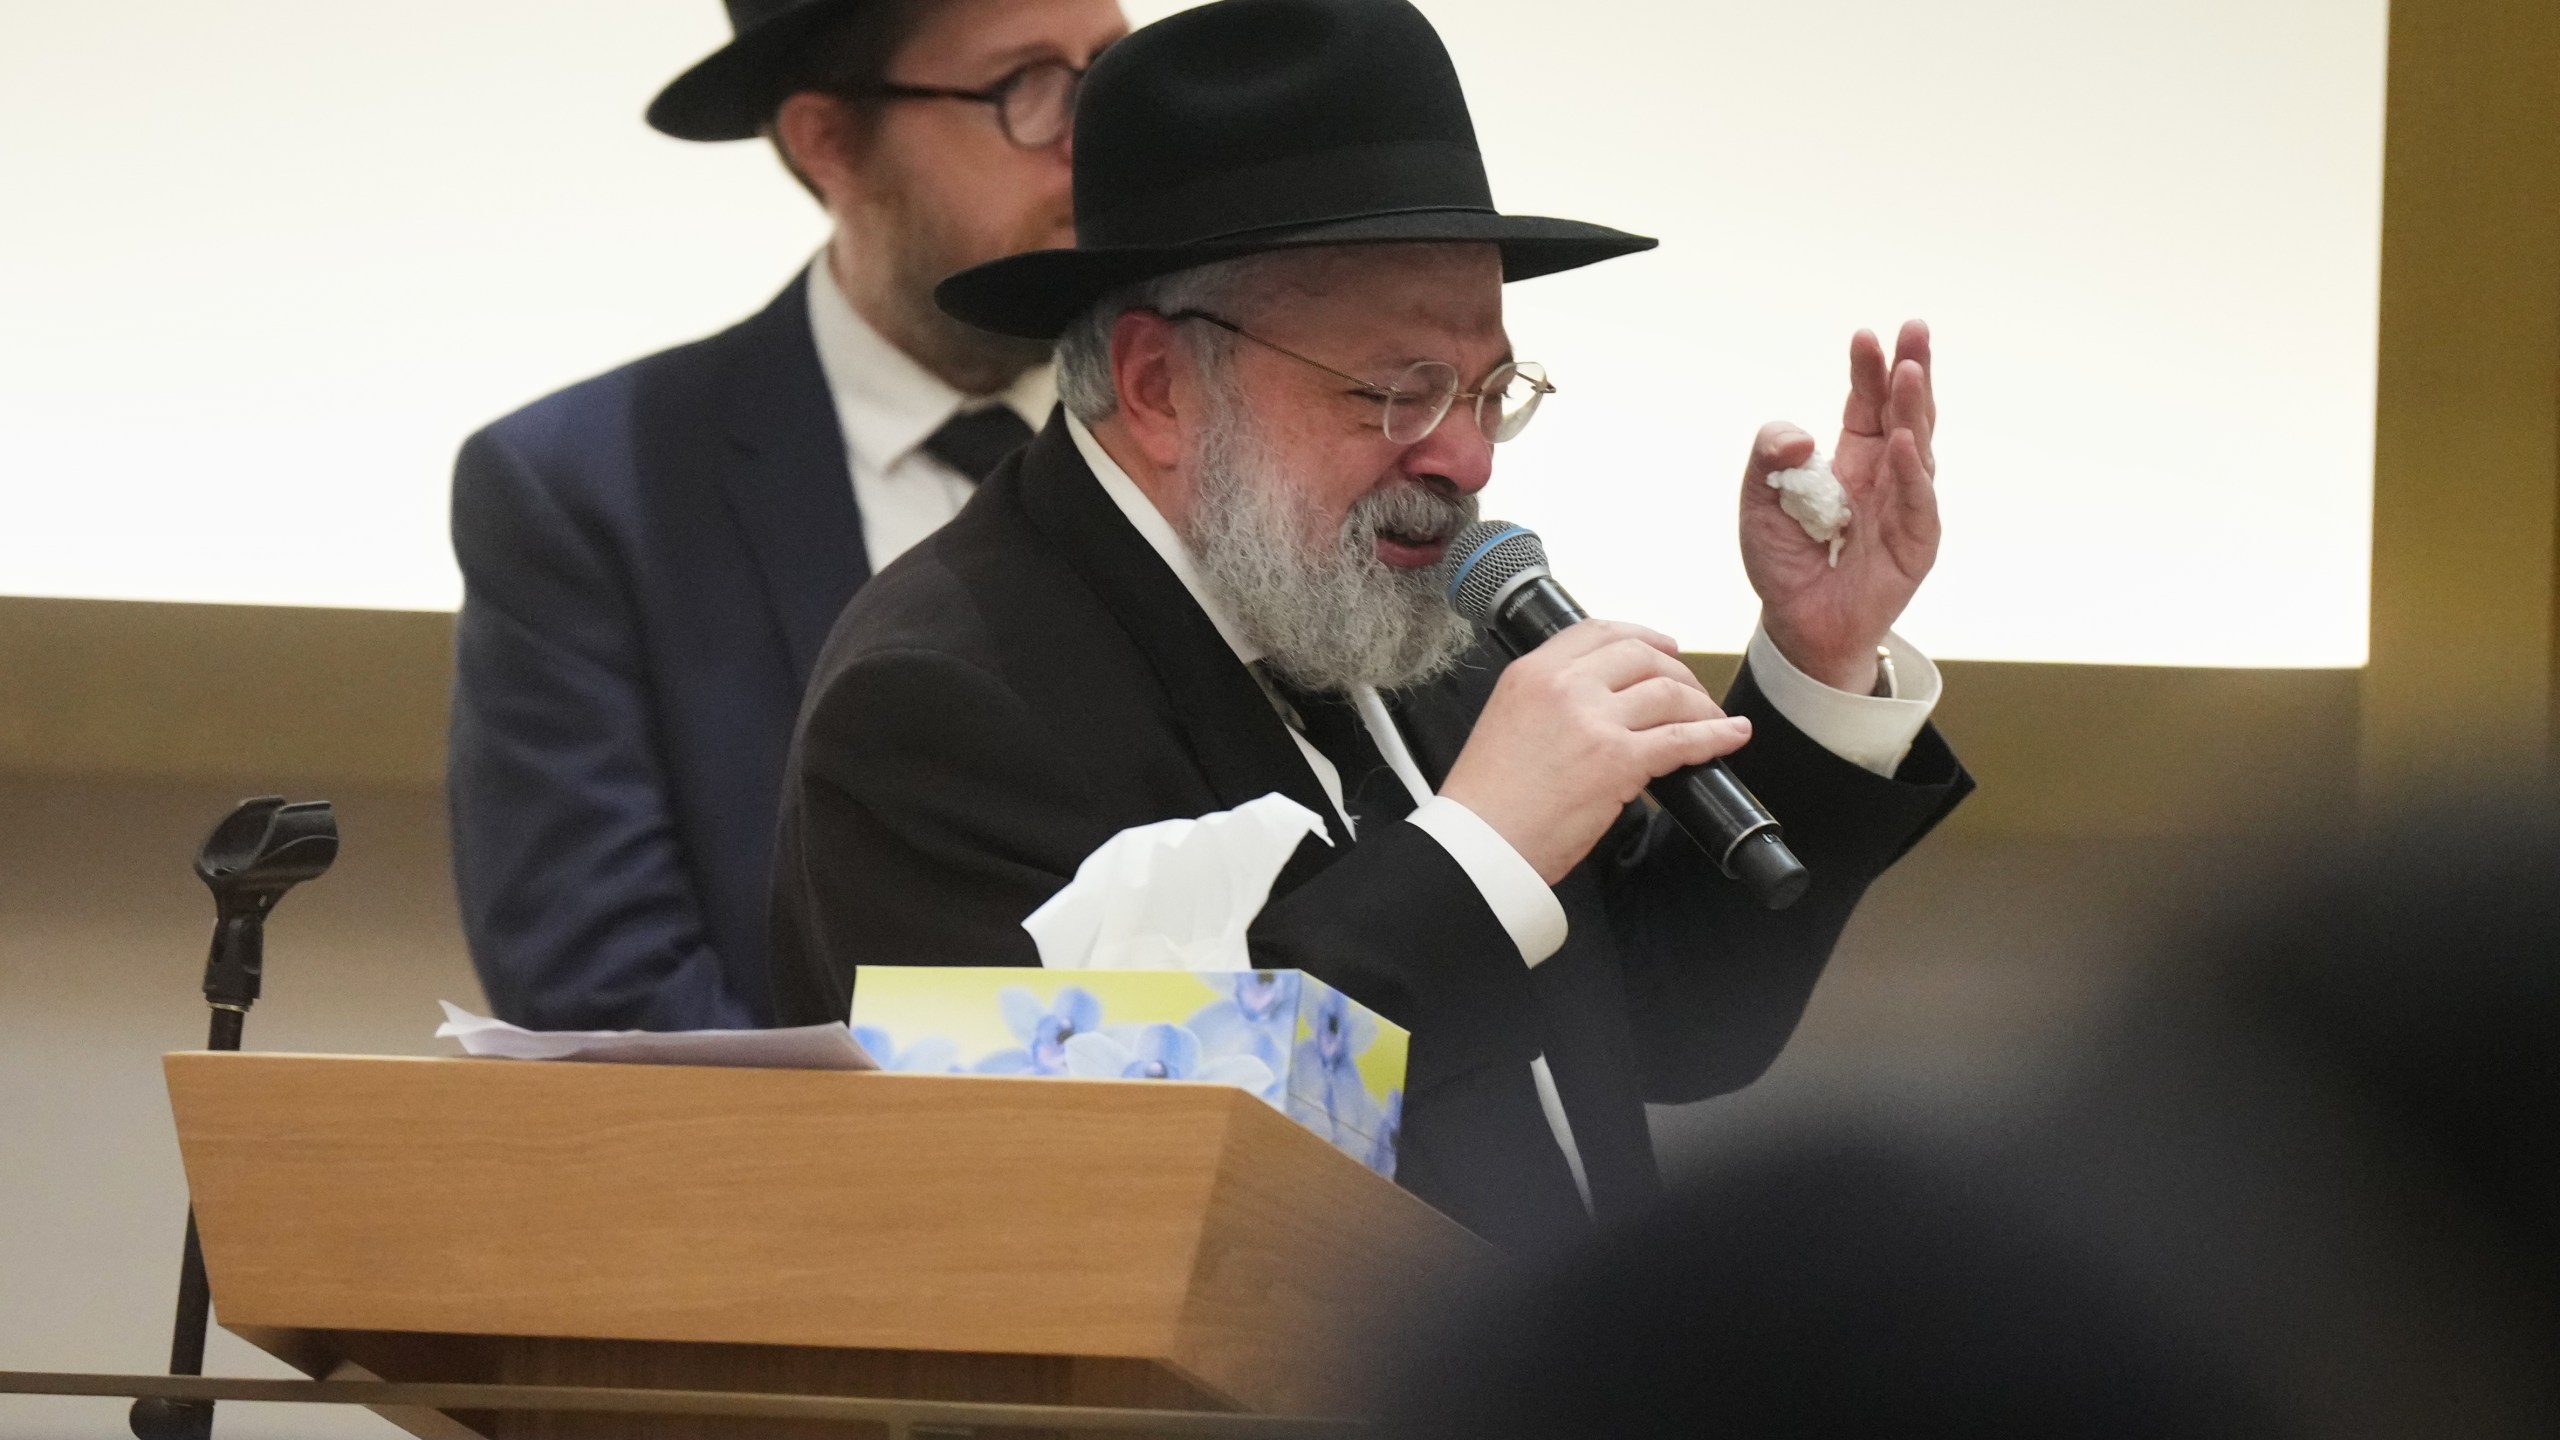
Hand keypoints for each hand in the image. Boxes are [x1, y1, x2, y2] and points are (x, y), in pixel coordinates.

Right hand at [1441, 620, 1752, 884]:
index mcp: (1532, 672)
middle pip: (1642, 656)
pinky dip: (1716, 736)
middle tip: (1691, 691)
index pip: (1598, 632)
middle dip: (1678, 672)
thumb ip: (1548, 699)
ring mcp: (1594, 721)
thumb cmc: (1488, 798)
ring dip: (1700, 704)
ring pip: (1669, 693)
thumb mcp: (1506, 720)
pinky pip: (1683, 739)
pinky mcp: (1618, 761)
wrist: (1480, 842)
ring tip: (1712, 719)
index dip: (1642, 637)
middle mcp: (1564, 686)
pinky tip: (1731, 736)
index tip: (1663, 648)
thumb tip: (1600, 705)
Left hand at [1740, 320, 1940, 692]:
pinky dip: (1912, 472)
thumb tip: (1798, 433)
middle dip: (1909, 371)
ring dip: (1914, 410)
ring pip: (1918, 450)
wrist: (1796, 627)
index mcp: (1853, 461)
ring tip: (1909, 371)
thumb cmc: (1784, 563)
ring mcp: (1905, 508)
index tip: (1864, 337)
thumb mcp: (1758, 500)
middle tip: (1913, 329)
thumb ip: (1769, 457)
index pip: (1865, 405)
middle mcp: (1885, 478)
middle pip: (1904, 414)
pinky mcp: (1914, 545)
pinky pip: (1917, 503)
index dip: (1867, 371)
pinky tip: (1905, 442)